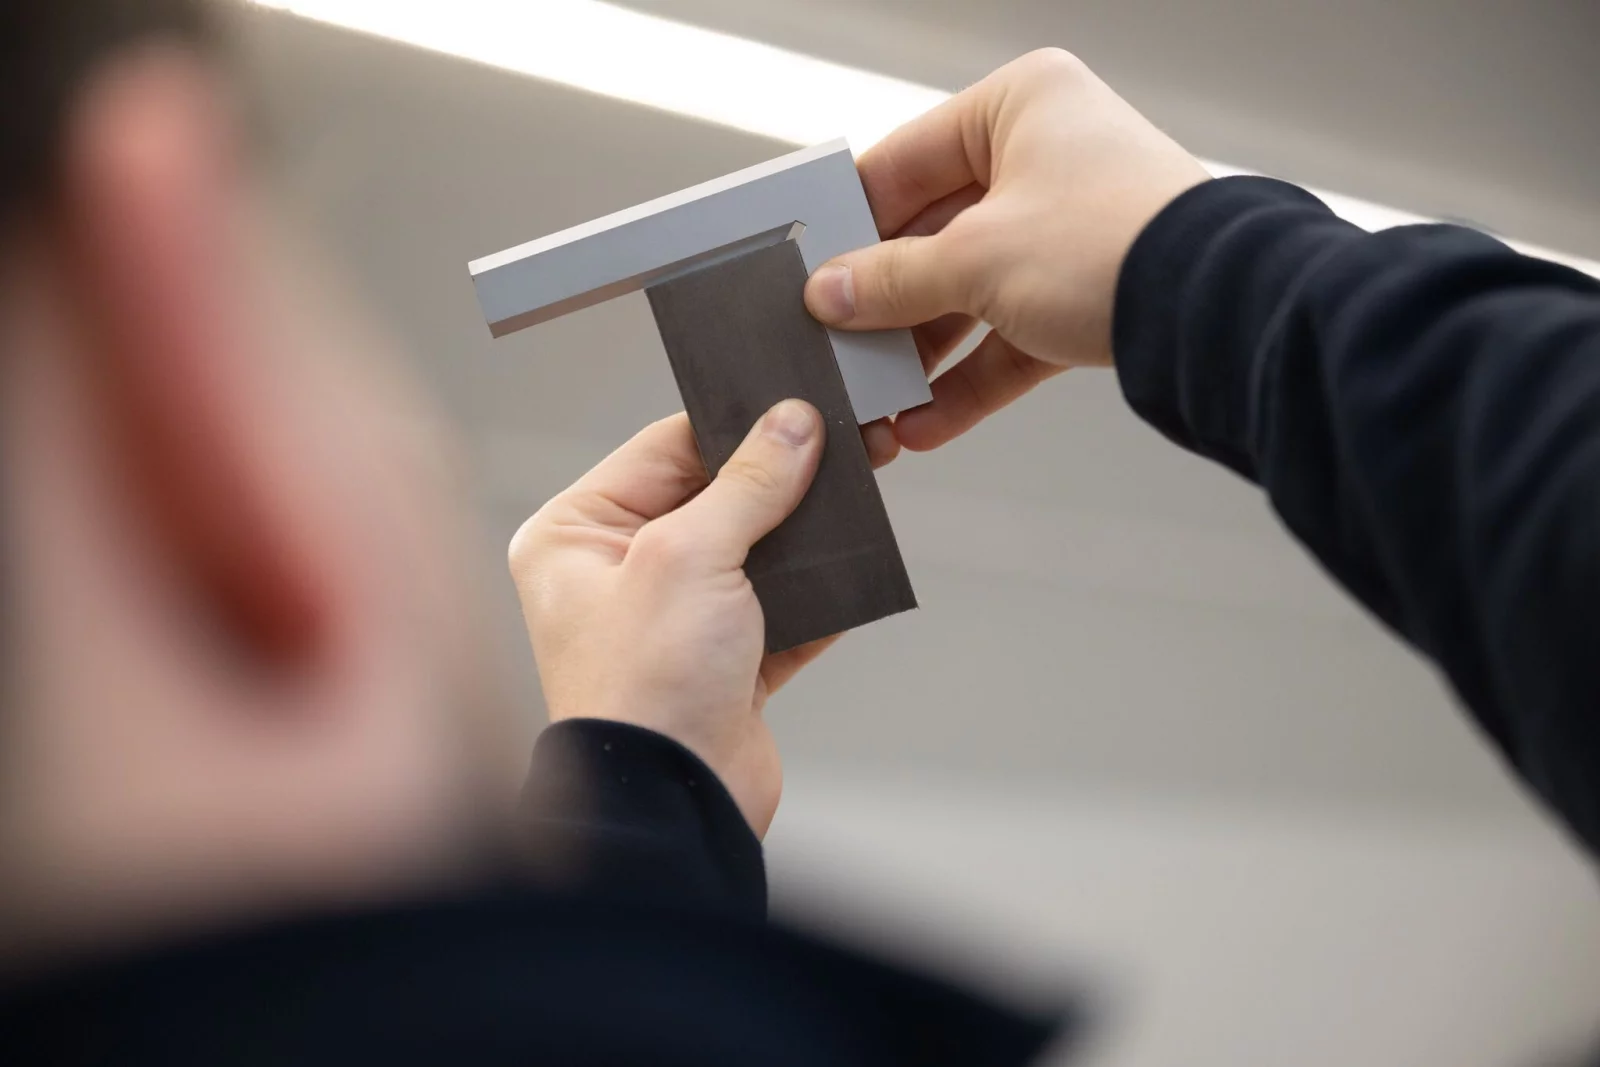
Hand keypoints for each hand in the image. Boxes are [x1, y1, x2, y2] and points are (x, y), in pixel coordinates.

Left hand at [509, 401, 839, 837]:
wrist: (675, 803)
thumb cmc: (644, 685)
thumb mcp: (691, 555)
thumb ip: (747, 484)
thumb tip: (792, 425)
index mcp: (575, 536)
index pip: (664, 449)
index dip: (732, 423)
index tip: (795, 402)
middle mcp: (616, 573)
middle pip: (714, 496)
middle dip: (780, 476)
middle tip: (844, 441)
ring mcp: (672, 621)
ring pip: (753, 551)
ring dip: (805, 532)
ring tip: (862, 494)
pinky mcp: (723, 665)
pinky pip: (781, 610)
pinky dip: (818, 592)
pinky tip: (857, 564)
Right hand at [805, 48, 1209, 451]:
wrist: (1217, 312)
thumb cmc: (1112, 244)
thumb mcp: (975, 261)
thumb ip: (892, 280)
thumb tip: (830, 293)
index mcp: (1019, 106)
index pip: (905, 162)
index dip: (852, 222)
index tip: (813, 269)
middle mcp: (1048, 155)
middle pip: (936, 235)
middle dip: (889, 305)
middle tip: (839, 344)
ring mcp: (1072, 227)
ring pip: (973, 292)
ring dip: (925, 353)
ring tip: (878, 398)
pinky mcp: (1090, 291)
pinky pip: (1013, 334)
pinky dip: (973, 378)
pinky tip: (927, 422)